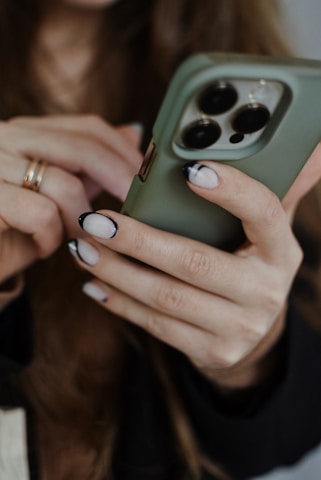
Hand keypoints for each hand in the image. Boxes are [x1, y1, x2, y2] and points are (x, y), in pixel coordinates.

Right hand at [0, 115, 142, 282]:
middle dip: (118, 179)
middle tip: (135, 208)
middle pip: (82, 148)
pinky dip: (51, 237)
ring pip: (64, 184)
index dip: (124, 152)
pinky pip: (40, 214)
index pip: (87, 127)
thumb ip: (89, 164)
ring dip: (81, 220)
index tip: (145, 178)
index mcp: (25, 133)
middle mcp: (4, 139)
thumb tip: (131, 132)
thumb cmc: (15, 226)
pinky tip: (45, 247)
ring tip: (76, 238)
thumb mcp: (56, 191)